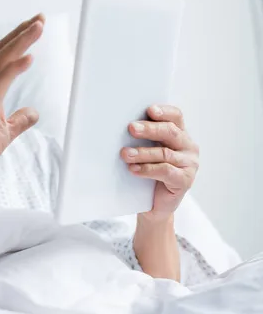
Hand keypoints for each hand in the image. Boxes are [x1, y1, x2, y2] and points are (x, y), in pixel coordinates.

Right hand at [0, 14, 44, 174]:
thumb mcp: (5, 132)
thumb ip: (19, 120)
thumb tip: (35, 111)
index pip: (3, 58)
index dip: (18, 41)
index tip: (34, 27)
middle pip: (3, 51)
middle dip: (22, 33)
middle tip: (40, 18)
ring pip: (2, 59)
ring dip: (21, 41)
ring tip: (38, 26)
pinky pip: (1, 81)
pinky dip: (15, 67)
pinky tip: (30, 57)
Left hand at [120, 105, 199, 221]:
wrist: (154, 204)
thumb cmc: (148, 172)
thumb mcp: (146, 151)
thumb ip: (142, 138)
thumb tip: (124, 126)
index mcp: (179, 134)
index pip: (176, 116)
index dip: (164, 111)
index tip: (149, 110)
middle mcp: (188, 146)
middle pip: (170, 132)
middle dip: (149, 129)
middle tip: (131, 128)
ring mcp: (189, 164)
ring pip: (164, 153)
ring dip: (142, 153)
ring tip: (125, 154)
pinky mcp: (185, 180)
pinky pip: (165, 171)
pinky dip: (147, 169)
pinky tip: (133, 170)